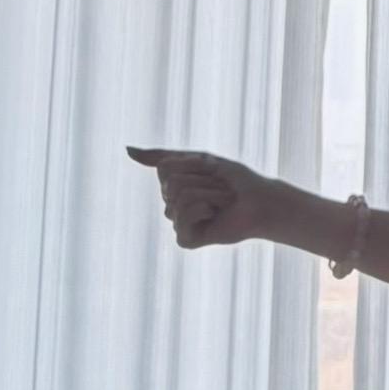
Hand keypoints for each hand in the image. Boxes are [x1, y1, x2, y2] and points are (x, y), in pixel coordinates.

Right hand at [126, 143, 276, 249]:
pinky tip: (214, 216)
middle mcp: (172, 206)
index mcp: (174, 186)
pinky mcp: (185, 240)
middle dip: (202, 180)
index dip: (193, 165)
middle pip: (171, 183)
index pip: (164, 169)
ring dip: (208, 193)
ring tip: (223, 201)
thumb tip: (126, 150)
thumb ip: (162, 157)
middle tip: (221, 189)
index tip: (212, 170)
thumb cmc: (236, 181)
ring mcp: (178, 224)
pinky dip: (203, 210)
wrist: (262, 202)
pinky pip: (181, 219)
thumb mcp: (199, 160)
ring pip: (177, 198)